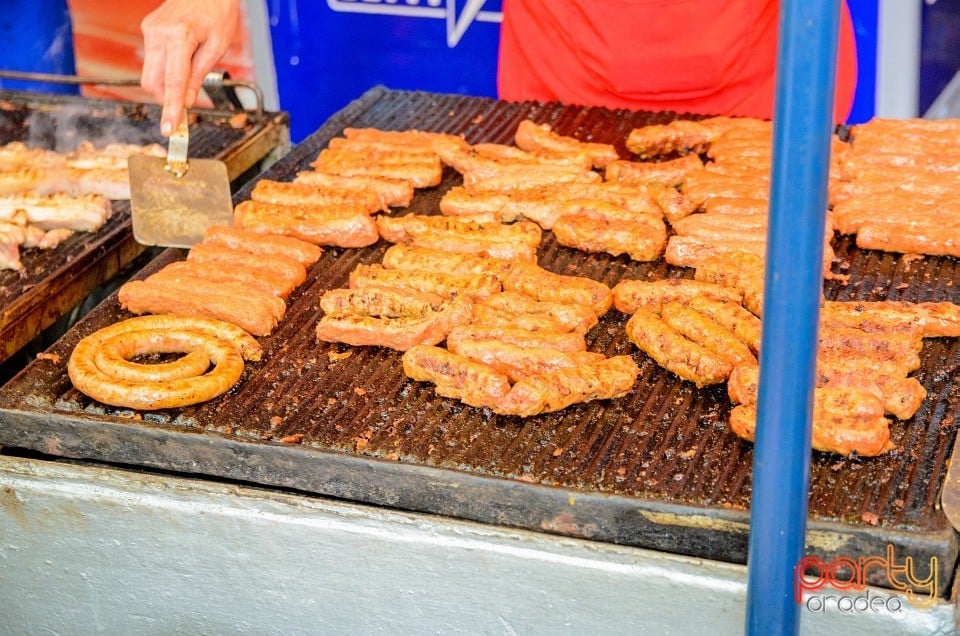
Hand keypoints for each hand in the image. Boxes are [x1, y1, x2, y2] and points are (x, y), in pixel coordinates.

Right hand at [140, 0, 240, 134]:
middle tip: (184, 109)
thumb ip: (199, 75)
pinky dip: (165, 70)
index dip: (171, 109)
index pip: (173, 83)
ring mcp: (150, 30)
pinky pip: (153, 59)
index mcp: (179, 37)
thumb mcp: (217, 47)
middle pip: (153, 82)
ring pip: (150, 73)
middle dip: (167, 98)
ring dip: (166, 85)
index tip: (169, 129)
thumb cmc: (218, 12)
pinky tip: (182, 61)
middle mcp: (158, 33)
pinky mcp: (148, 29)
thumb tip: (188, 102)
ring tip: (189, 77)